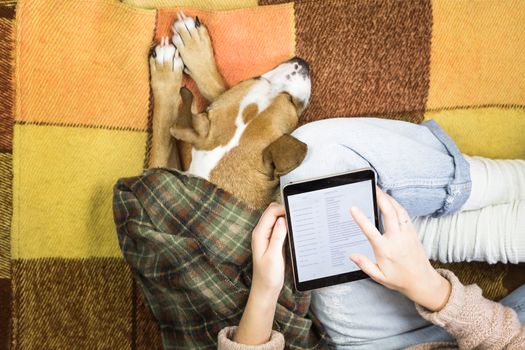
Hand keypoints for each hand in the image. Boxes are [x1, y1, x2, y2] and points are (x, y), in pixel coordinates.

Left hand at [234, 203, 286, 344]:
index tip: (296, 212)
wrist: (266, 289)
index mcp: (259, 234)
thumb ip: (277, 236)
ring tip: (299, 221)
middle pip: (273, 212)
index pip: (271, 212)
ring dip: (287, 218)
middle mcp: (262, 232)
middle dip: (285, 210)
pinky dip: (287, 226)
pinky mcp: (273, 241)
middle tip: (299, 216)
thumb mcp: (273, 256)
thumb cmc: (268, 275)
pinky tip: (295, 230)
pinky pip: (280, 227)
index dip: (283, 209)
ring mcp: (267, 236)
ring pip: (277, 218)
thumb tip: (282, 219)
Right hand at [350, 188, 450, 311]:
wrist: (423, 281)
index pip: (371, 232)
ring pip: (398, 211)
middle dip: (381, 198)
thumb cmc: (400, 279)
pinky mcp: (412, 232)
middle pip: (389, 213)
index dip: (361, 219)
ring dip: (389, 198)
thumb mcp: (379, 277)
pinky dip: (396, 204)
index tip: (353, 208)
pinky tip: (390, 200)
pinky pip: (404, 214)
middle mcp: (397, 239)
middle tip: (372, 188)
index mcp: (386, 250)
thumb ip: (365, 265)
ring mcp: (407, 234)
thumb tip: (352, 256)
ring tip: (380, 190)